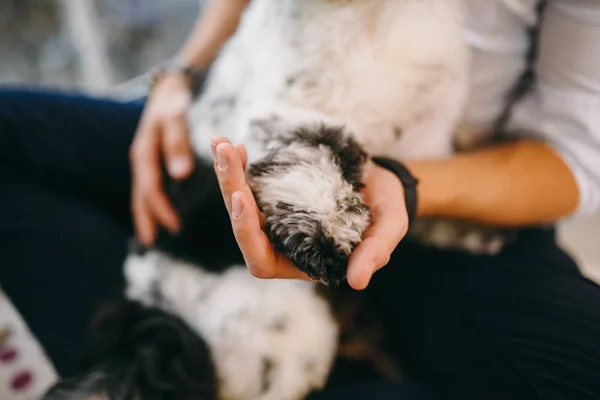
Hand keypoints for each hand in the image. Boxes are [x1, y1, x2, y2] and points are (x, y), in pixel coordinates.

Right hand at [130, 74, 194, 244]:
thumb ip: (178, 144)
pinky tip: (160, 207)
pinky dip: (152, 197)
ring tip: (151, 233)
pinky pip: (149, 181)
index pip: (150, 189)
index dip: (160, 210)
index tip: (174, 228)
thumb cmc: (174, 100)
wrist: (171, 81)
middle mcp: (141, 157)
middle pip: (140, 194)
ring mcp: (145, 155)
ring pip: (142, 189)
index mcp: (144, 153)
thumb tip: (180, 175)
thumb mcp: (175, 118)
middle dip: (146, 217)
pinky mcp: (152, 153)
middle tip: (151, 241)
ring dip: (146, 210)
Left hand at [212, 136, 408, 289]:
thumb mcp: (389, 228)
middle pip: (244, 226)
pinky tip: (234, 146)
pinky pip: (249, 183)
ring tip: (222, 144)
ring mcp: (276, 216)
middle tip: (226, 155)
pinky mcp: (276, 194)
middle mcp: (283, 241)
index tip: (242, 199)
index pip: (262, 260)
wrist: (386, 182)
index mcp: (303, 260)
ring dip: (229, 174)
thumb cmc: (388, 211)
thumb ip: (375, 253)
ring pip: (240, 202)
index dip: (247, 234)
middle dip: (231, 190)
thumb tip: (358, 282)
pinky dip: (239, 165)